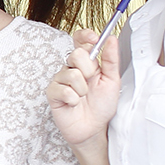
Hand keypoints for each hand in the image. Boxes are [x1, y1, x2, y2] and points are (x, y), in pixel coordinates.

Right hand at [48, 28, 119, 147]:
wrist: (94, 128)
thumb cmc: (102, 105)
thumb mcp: (112, 81)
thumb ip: (111, 60)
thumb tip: (111, 39)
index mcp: (86, 62)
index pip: (80, 40)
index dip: (85, 36)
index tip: (95, 39)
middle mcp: (71, 68)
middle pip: (75, 54)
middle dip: (88, 69)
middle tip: (91, 81)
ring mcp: (60, 80)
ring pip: (71, 74)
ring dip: (82, 89)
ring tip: (83, 97)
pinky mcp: (52, 93)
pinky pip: (64, 90)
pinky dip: (74, 99)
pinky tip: (74, 104)